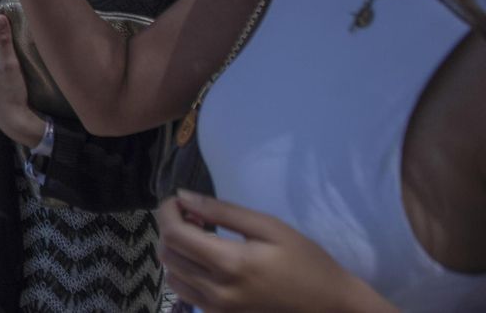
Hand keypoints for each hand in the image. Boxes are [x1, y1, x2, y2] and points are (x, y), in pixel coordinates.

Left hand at [0, 15, 45, 147]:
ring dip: (11, 41)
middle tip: (29, 28)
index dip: (7, 23)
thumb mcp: (9, 64)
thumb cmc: (9, 93)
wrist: (12, 118)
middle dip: (9, 32)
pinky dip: (11, 50)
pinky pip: (1, 52)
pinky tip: (22, 49)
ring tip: (28, 36)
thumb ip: (3, 40)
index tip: (24, 19)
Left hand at [156, 192, 397, 312]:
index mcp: (229, 264)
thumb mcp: (269, 227)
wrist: (330, 306)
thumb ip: (222, 211)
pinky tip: (204, 259)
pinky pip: (184, 291)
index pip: (174, 234)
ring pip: (170, 273)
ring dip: (175, 249)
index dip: (167, 211)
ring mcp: (216, 309)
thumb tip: (183, 196)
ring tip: (199, 236)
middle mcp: (215, 291)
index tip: (178, 199)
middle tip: (193, 214)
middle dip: (170, 227)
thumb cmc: (305, 262)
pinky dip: (183, 270)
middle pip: (167, 253)